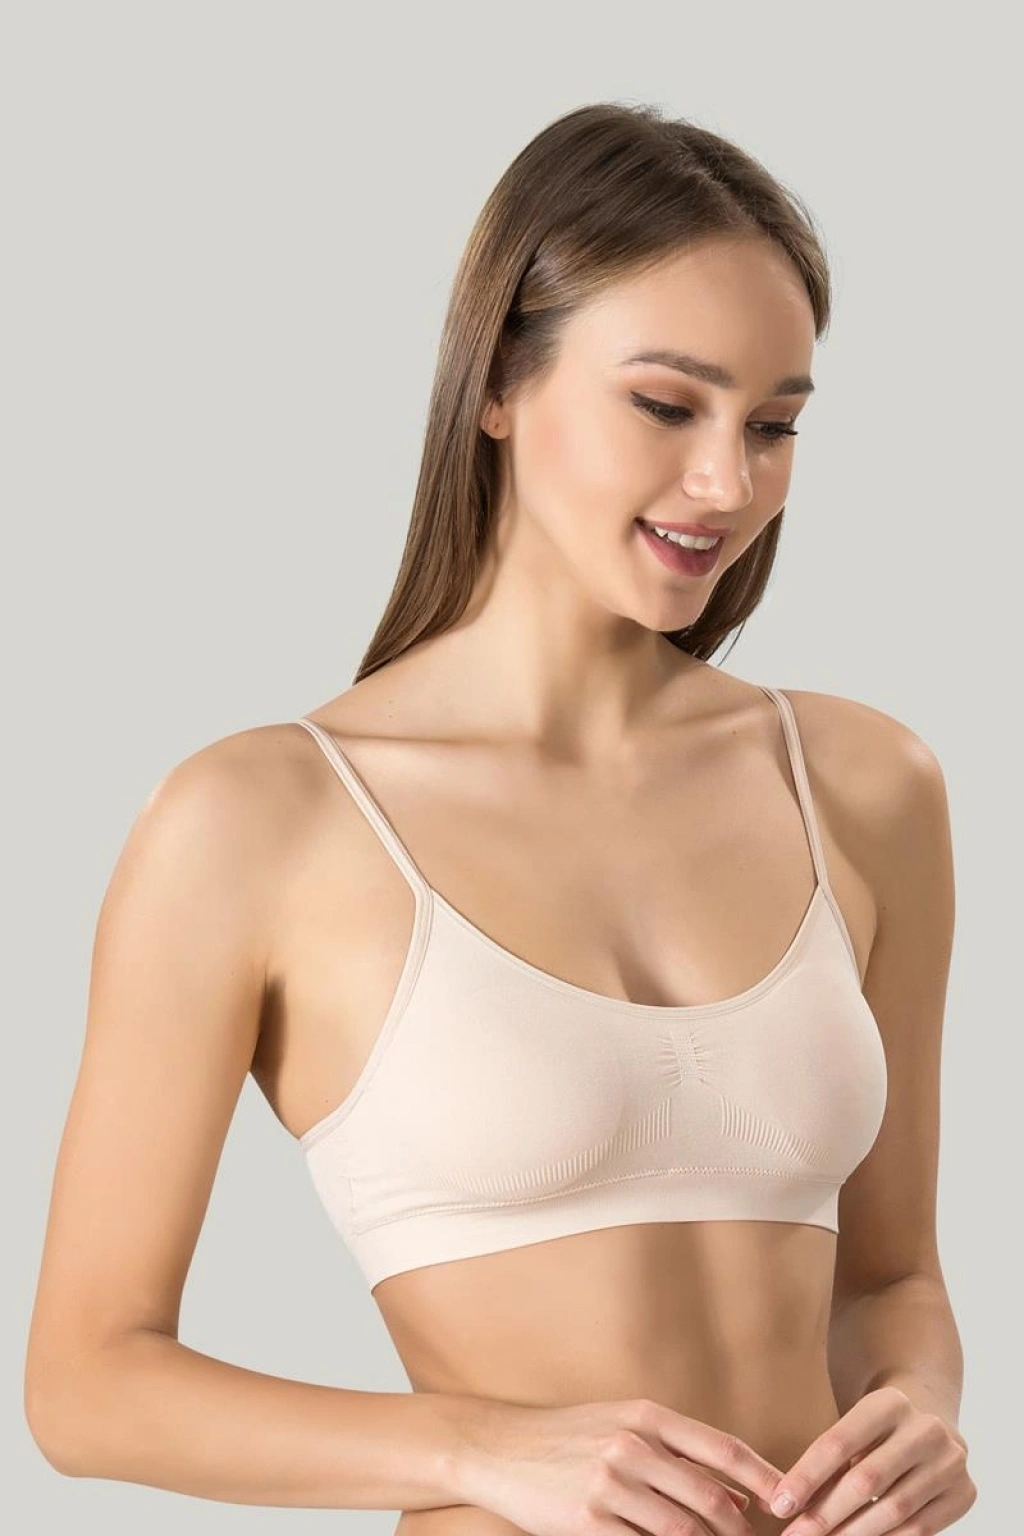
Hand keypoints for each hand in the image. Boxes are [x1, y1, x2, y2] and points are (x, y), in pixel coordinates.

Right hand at [451, 1393, 786, 1535]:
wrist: (502, 1449)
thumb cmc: (570, 1437)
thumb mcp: (623, 1426)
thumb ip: (679, 1455)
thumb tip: (739, 1498)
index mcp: (647, 1416)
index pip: (723, 1447)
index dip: (764, 1477)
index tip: (791, 1502)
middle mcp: (632, 1446)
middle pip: (710, 1497)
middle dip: (741, 1530)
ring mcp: (609, 1486)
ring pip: (683, 1532)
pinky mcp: (588, 1523)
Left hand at [767, 1387, 976, 1533]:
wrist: (933, 1419)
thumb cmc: (877, 1430)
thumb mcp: (853, 1430)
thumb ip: (825, 1464)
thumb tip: (782, 1504)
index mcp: (889, 1403)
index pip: (838, 1442)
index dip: (806, 1477)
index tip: (780, 1505)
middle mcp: (926, 1429)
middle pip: (866, 1480)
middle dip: (826, 1514)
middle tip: (795, 1535)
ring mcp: (950, 1462)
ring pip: (894, 1510)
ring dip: (853, 1535)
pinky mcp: (965, 1493)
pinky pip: (920, 1529)